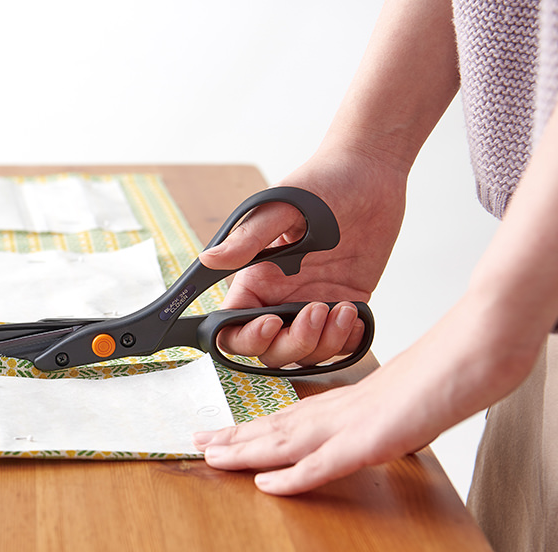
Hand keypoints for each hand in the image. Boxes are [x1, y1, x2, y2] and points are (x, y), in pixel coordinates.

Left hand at [193, 298, 533, 494]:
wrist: (468, 356)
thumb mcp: (388, 405)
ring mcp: (350, 428)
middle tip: (194, 444)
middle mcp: (335, 415)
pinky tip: (266, 486)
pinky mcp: (370, 442)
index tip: (215, 436)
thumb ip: (364, 421)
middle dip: (231, 440)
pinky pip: (325, 464)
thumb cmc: (434, 379)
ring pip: (284, 444)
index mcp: (337, 406)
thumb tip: (353, 434)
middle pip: (272, 430)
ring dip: (245, 454)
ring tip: (211, 458)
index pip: (280, 420)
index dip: (245, 429)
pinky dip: (294, 477)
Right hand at [199, 147, 406, 366]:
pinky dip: (349, 341)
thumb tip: (208, 260)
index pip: (234, 326)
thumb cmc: (321, 183)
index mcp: (256, 279)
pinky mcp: (344, 304)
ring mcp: (312, 303)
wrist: (370, 173)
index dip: (248, 337)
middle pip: (272, 350)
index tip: (272, 321)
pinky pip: (341, 344)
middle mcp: (281, 297)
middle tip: (317, 311)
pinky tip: (355, 313)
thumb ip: (247, 240)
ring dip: (324, 343)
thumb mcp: (281, 208)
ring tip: (343, 309)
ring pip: (306, 353)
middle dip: (294, 344)